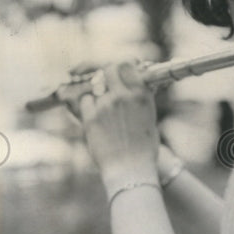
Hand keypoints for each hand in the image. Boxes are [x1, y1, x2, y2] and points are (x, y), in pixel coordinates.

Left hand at [70, 60, 158, 182]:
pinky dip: (88, 107)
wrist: (131, 168)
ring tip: (104, 111)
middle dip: (105, 76)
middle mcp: (123, 96)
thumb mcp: (149, 117)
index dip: (120, 67)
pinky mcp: (90, 117)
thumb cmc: (143, 147)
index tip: (118, 71)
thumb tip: (130, 86)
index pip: (126, 64)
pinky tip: (96, 119)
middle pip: (108, 70)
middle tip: (105, 85)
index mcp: (141, 94)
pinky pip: (85, 101)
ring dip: (97, 94)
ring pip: (94, 87)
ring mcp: (105, 105)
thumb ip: (138, 98)